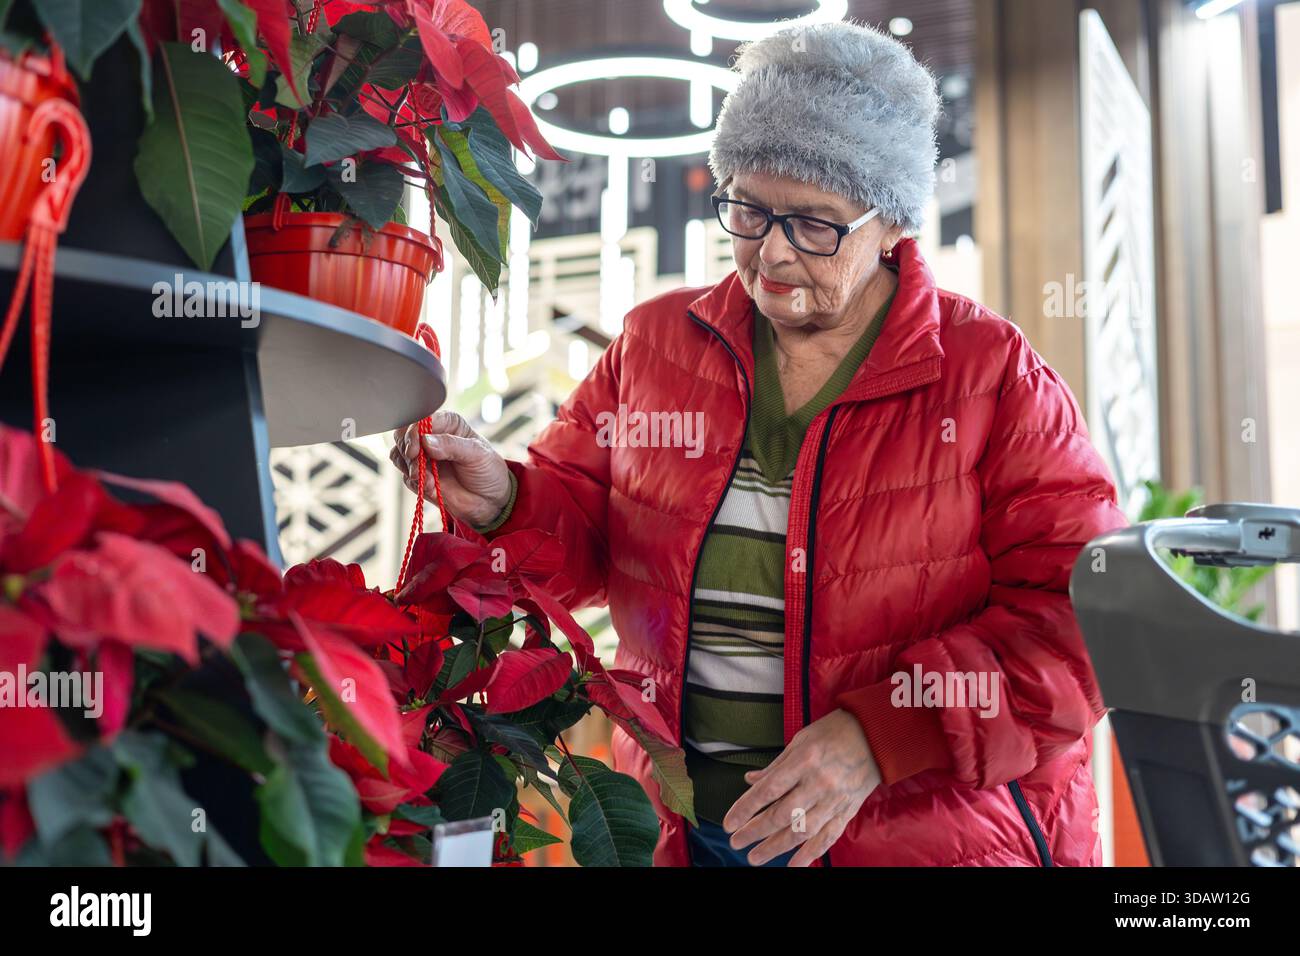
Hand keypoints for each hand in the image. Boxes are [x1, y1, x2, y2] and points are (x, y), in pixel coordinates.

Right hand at [389, 411, 511, 527]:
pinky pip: (405, 477)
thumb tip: (426, 441)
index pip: (423, 419)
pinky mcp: (420, 476)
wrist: (490, 500)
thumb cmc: (487, 470)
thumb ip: (451, 445)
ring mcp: (424, 458)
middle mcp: (432, 438)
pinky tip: (432, 488)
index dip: (414, 432)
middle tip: (418, 466)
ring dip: (409, 468)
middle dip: (407, 450)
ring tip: (428, 480)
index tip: (416, 448)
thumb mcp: (477, 453)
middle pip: (403, 435)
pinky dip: (415, 483)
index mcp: (447, 424)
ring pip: (399, 455)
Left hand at [721, 709, 880, 866]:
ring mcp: (834, 800)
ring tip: (755, 857)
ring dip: (775, 848)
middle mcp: (818, 783)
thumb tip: (750, 781)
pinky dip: (810, 855)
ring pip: (801, 831)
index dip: (746, 808)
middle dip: (755, 831)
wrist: (876, 735)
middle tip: (736, 842)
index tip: (729, 822)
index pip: (768, 790)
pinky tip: (793, 866)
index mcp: (804, 761)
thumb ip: (776, 765)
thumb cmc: (834, 732)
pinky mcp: (847, 811)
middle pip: (781, 815)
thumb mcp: (800, 740)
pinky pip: (827, 838)